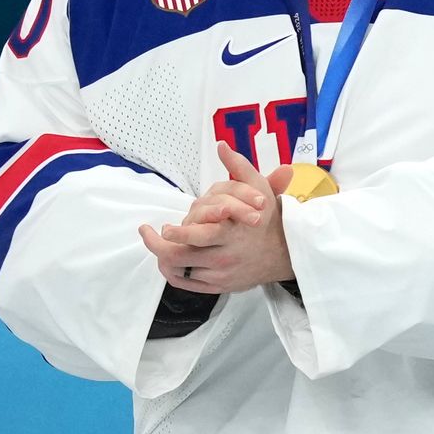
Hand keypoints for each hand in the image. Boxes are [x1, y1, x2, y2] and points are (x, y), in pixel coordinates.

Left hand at [137, 142, 293, 293]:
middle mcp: (224, 257)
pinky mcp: (218, 287)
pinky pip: (186, 283)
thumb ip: (240, 167)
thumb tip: (222, 145)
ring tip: (158, 245)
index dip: (171, 234)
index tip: (162, 226)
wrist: (285, 254)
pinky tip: (169, 260)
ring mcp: (220, 275)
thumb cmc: (266, 220)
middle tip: (148, 233)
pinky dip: (172, 273)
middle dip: (156, 246)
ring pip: (179, 271)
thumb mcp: (259, 190)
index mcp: (231, 234)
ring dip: (163, 258)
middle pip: (178, 257)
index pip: (193, 238)